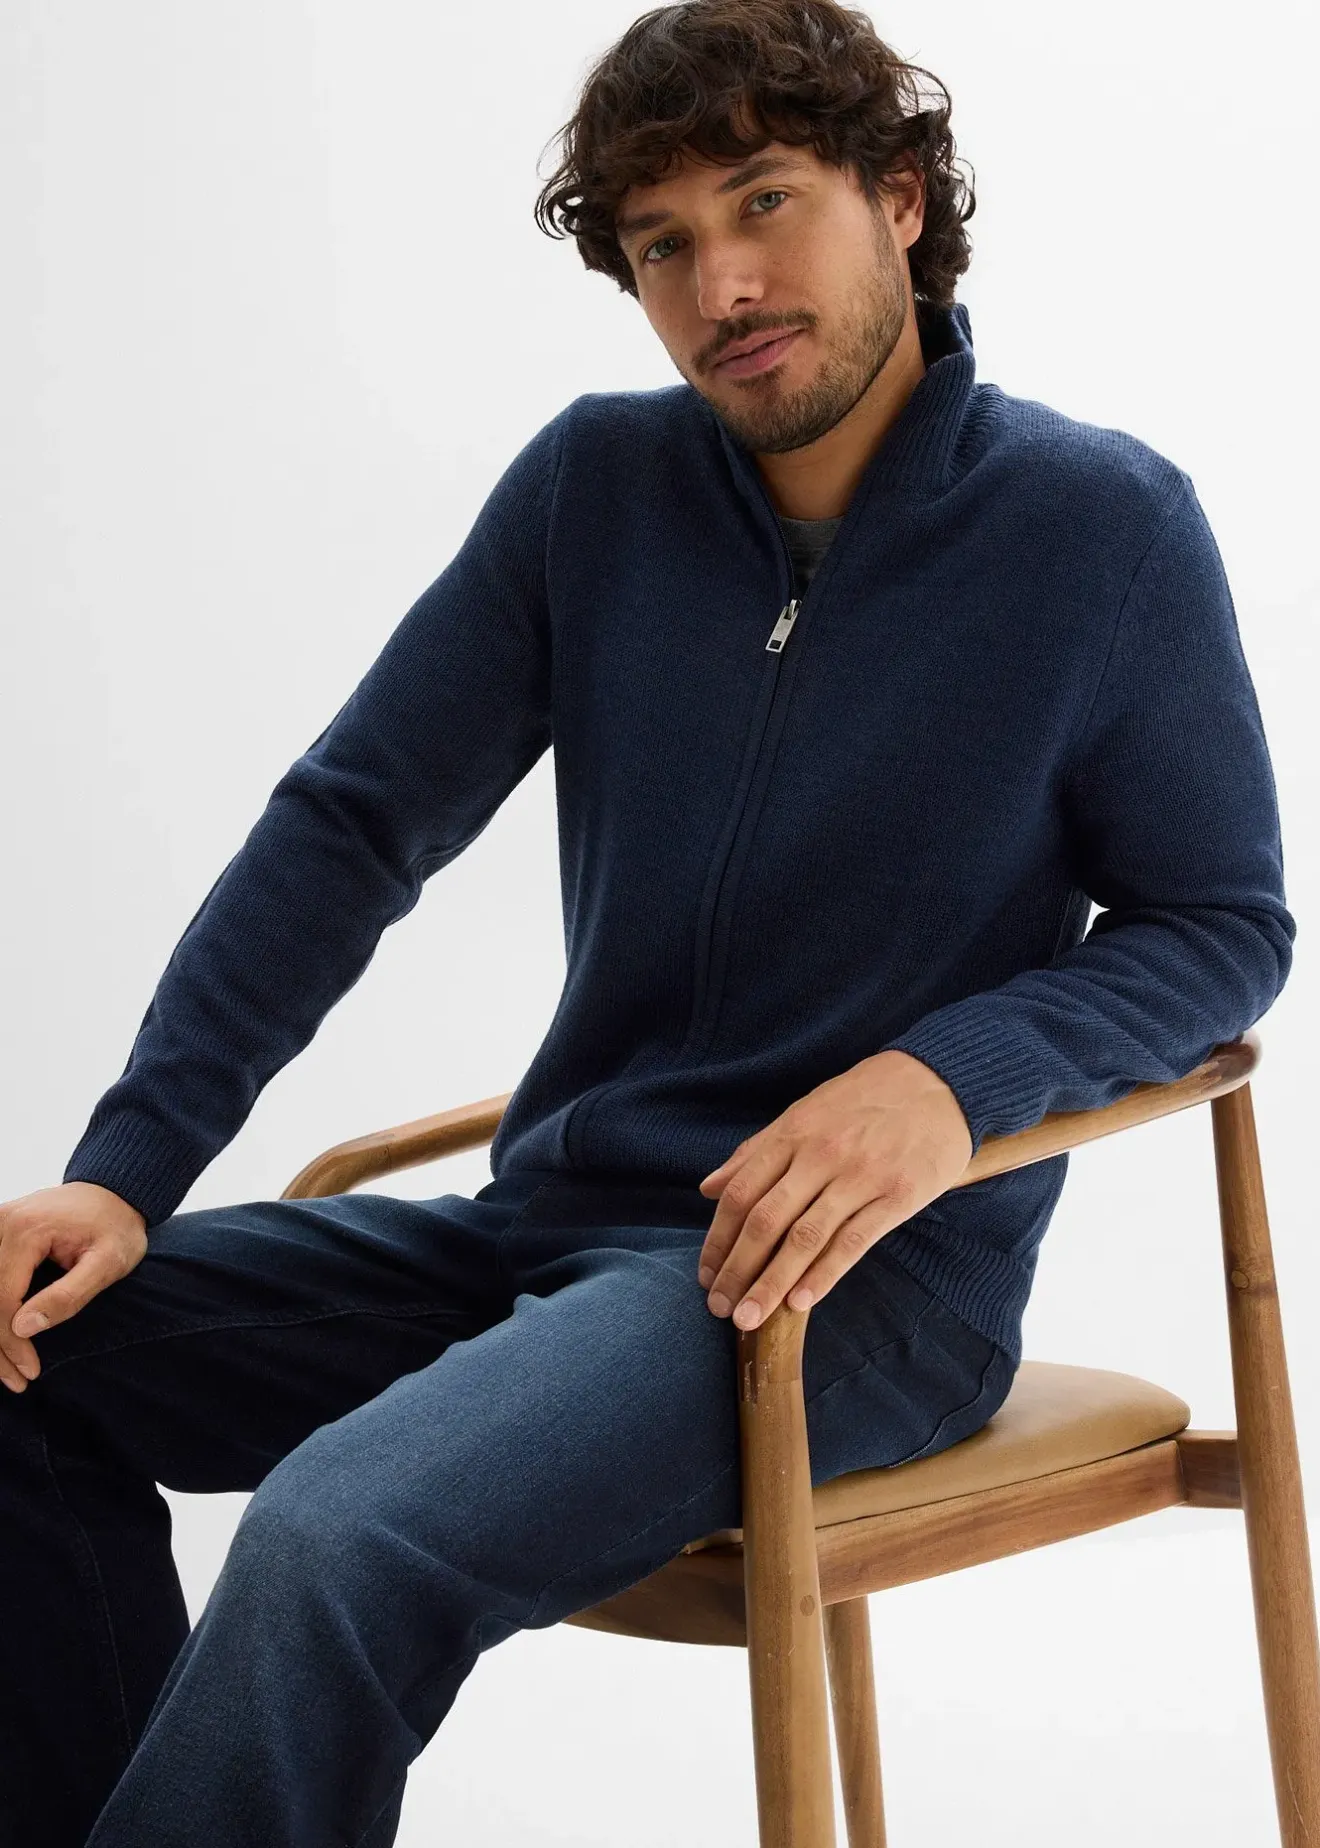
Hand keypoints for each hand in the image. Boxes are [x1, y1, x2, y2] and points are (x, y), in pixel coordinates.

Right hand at [0, 1182, 147, 1390]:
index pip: (3, 1299)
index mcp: (26, 1230)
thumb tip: (22, 1327)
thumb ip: (69, 1295)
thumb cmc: (116, 1228)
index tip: (30, 1371)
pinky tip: (6, 1340)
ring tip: (9, 1369)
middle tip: (18, 1381)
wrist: (114, 1194)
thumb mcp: (109, 1263)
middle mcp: (2, 1223)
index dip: (11, 1343)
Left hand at [695, 1050, 972, 1329]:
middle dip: (737, 1270)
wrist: (938, 1082)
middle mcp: (821, 1155)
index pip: (742, 1194)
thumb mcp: (805, 1112)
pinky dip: (824, 1274)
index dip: (719, 1239)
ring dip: (772, 1283)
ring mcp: (860, 1176)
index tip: (707, 1274)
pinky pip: (854, 1241)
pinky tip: (801, 1302)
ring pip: (805, 1237)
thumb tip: (708, 1187)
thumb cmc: (865, 1099)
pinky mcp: (898, 1195)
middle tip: (720, 1307)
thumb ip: (756, 1151)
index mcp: (793, 1134)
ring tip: (750, 1318)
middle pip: (766, 1220)